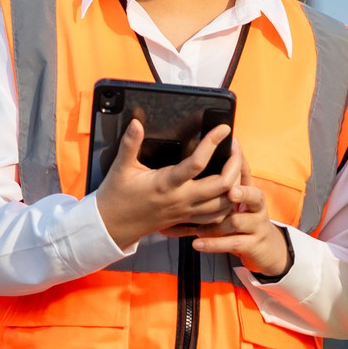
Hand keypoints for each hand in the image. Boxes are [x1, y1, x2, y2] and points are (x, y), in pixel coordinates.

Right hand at [94, 120, 240, 249]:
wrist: (112, 226)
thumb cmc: (117, 195)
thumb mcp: (121, 167)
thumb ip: (130, 143)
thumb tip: (137, 122)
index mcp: (166, 184)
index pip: (197, 163)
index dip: (213, 143)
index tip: (223, 129)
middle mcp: (181, 199)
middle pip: (222, 186)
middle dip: (235, 164)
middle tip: (234, 147)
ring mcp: (186, 212)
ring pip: (224, 204)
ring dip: (235, 185)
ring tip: (235, 166)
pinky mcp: (186, 220)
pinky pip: (216, 218)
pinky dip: (227, 205)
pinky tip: (229, 191)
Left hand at [189, 149, 290, 275]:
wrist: (266, 246)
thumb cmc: (245, 216)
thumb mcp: (241, 197)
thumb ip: (231, 177)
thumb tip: (221, 149)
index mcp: (252, 191)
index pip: (247, 173)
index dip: (240, 161)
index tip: (232, 148)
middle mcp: (257, 207)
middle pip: (253, 196)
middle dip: (242, 193)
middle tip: (231, 192)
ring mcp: (256, 226)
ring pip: (237, 222)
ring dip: (217, 223)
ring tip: (199, 226)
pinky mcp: (252, 244)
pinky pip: (232, 243)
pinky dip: (213, 244)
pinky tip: (197, 243)